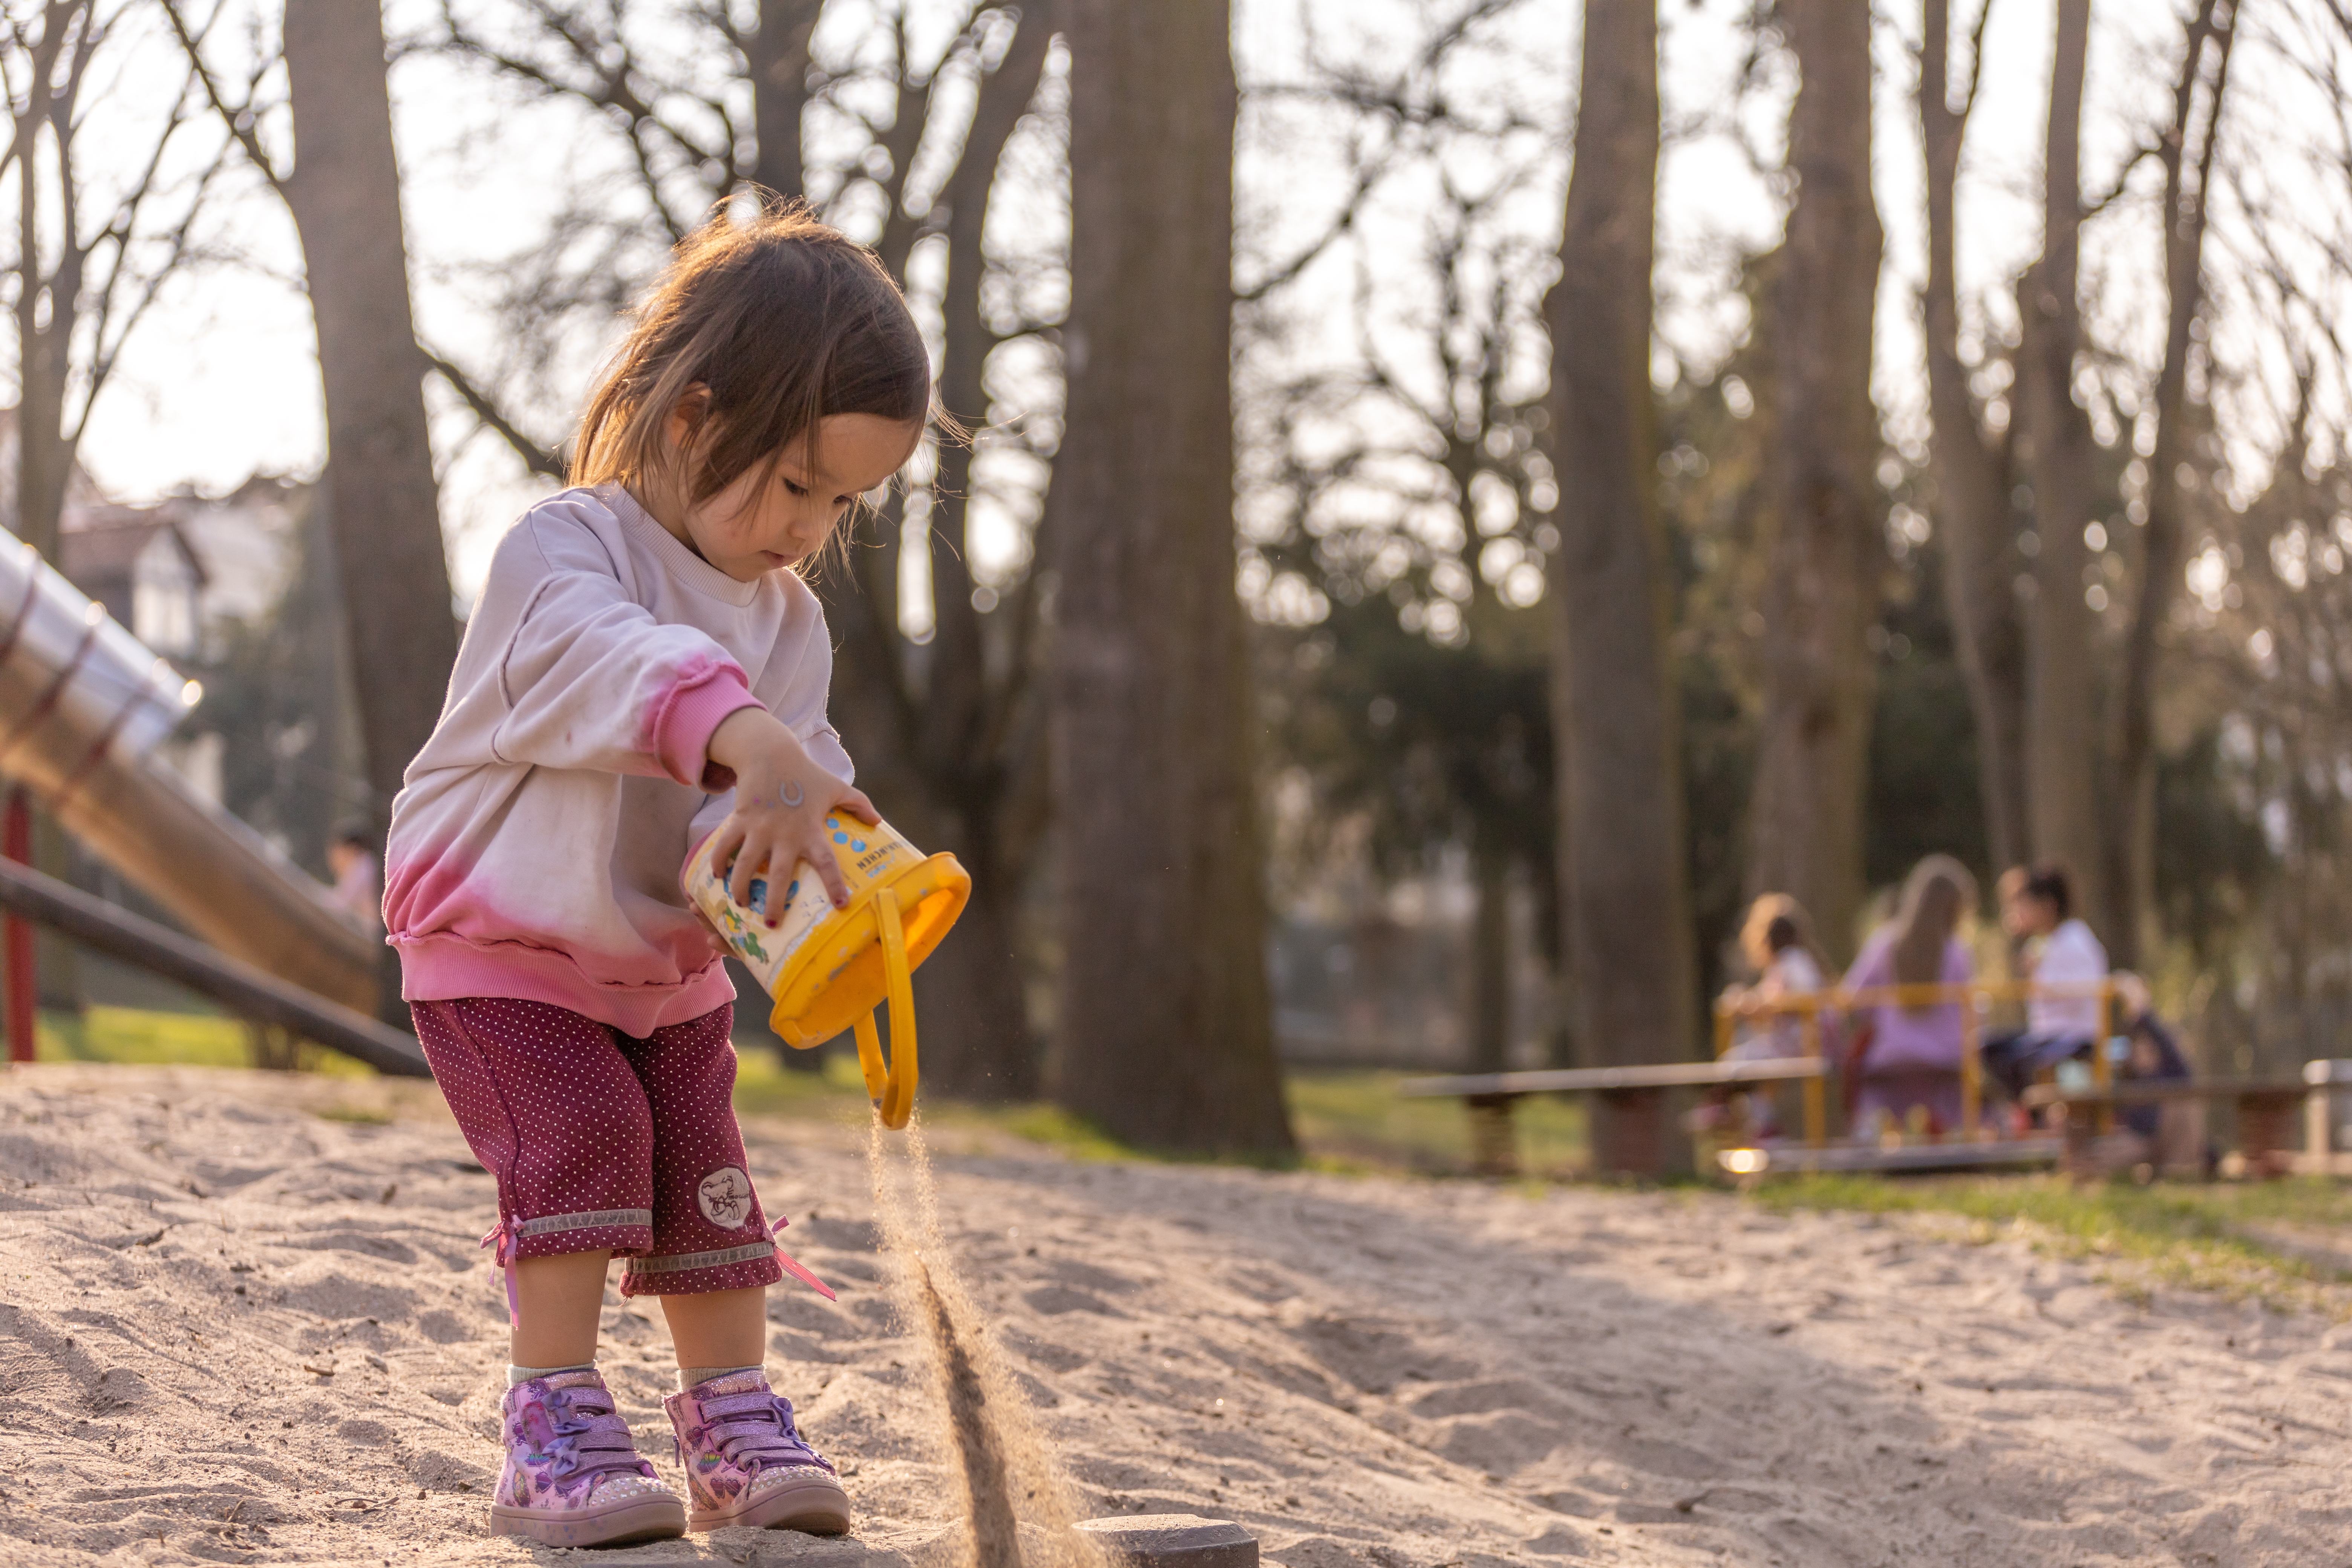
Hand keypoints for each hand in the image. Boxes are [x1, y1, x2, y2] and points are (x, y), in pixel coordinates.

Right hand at [704, 708, 877, 920]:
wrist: (771, 754)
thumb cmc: (806, 774)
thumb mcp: (837, 787)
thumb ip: (859, 804)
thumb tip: (878, 822)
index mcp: (810, 830)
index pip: (826, 862)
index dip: (834, 884)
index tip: (841, 905)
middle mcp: (784, 834)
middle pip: (777, 876)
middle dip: (773, 903)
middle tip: (772, 925)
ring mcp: (759, 828)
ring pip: (745, 865)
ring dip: (740, 888)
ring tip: (740, 905)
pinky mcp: (740, 820)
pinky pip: (725, 845)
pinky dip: (717, 862)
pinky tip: (716, 877)